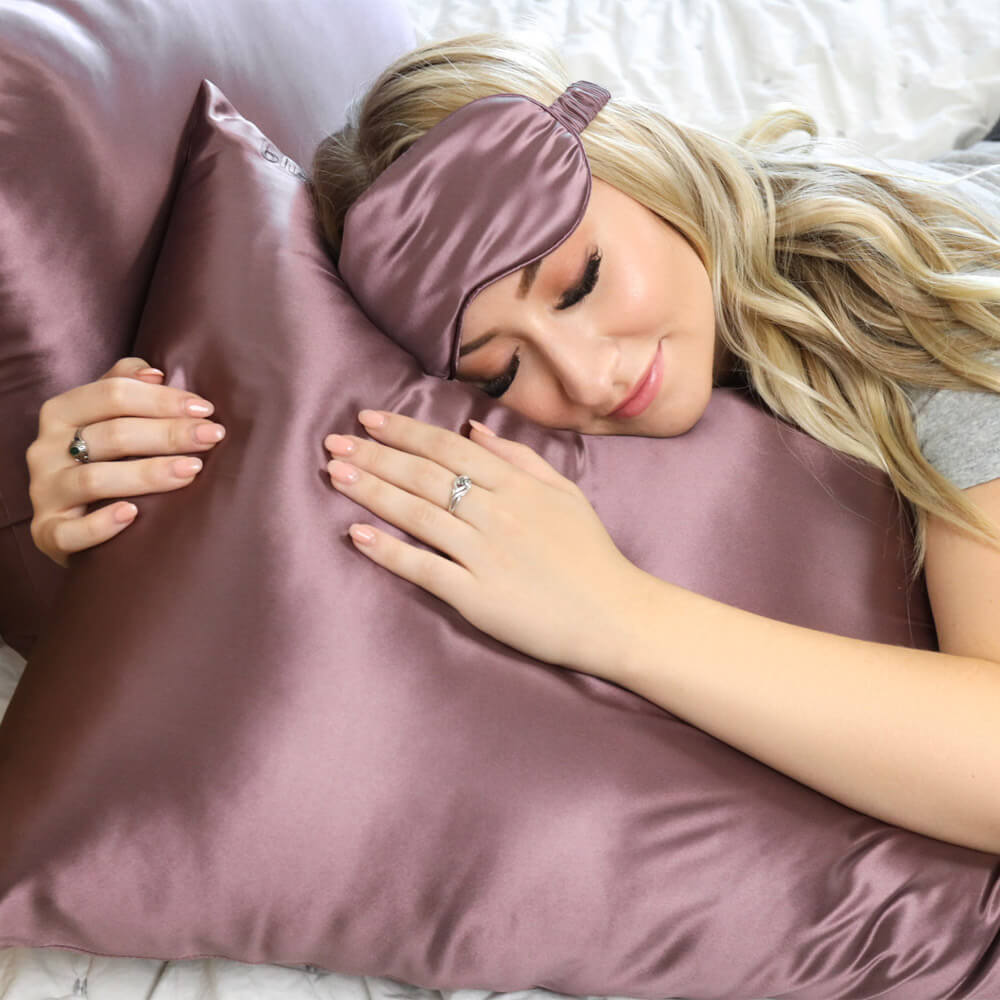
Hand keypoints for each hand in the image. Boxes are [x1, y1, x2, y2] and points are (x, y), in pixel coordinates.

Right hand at [26, 357, 225, 567]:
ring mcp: (45, 492)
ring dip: (148, 474)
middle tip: (212, 437)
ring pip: (94, 479)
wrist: (74, 520)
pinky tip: (133, 516)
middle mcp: (46, 449)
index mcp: (62, 412)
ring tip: (192, 471)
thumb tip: (157, 373)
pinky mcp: (48, 533)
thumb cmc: (104, 459)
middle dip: (169, 434)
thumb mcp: (107, 417)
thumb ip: (124, 387)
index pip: (114, 394)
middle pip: (112, 434)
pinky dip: (101, 524)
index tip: (206, 410)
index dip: (163, 400)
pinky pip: (70, 532)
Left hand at [324, 410, 646, 678]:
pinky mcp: (476, 596)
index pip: (449, 449)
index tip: (369, 420)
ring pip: (418, 514)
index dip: (405, 432)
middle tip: (334, 443)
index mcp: (516, 486)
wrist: (615, 615)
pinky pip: (423, 568)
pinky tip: (357, 534)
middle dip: (375, 456)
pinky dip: (388, 550)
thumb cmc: (591, 554)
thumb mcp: (565, 493)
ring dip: (371, 492)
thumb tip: (474, 429)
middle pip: (424, 476)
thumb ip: (520, 458)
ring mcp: (484, 554)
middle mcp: (496, 513)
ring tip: (335, 475)